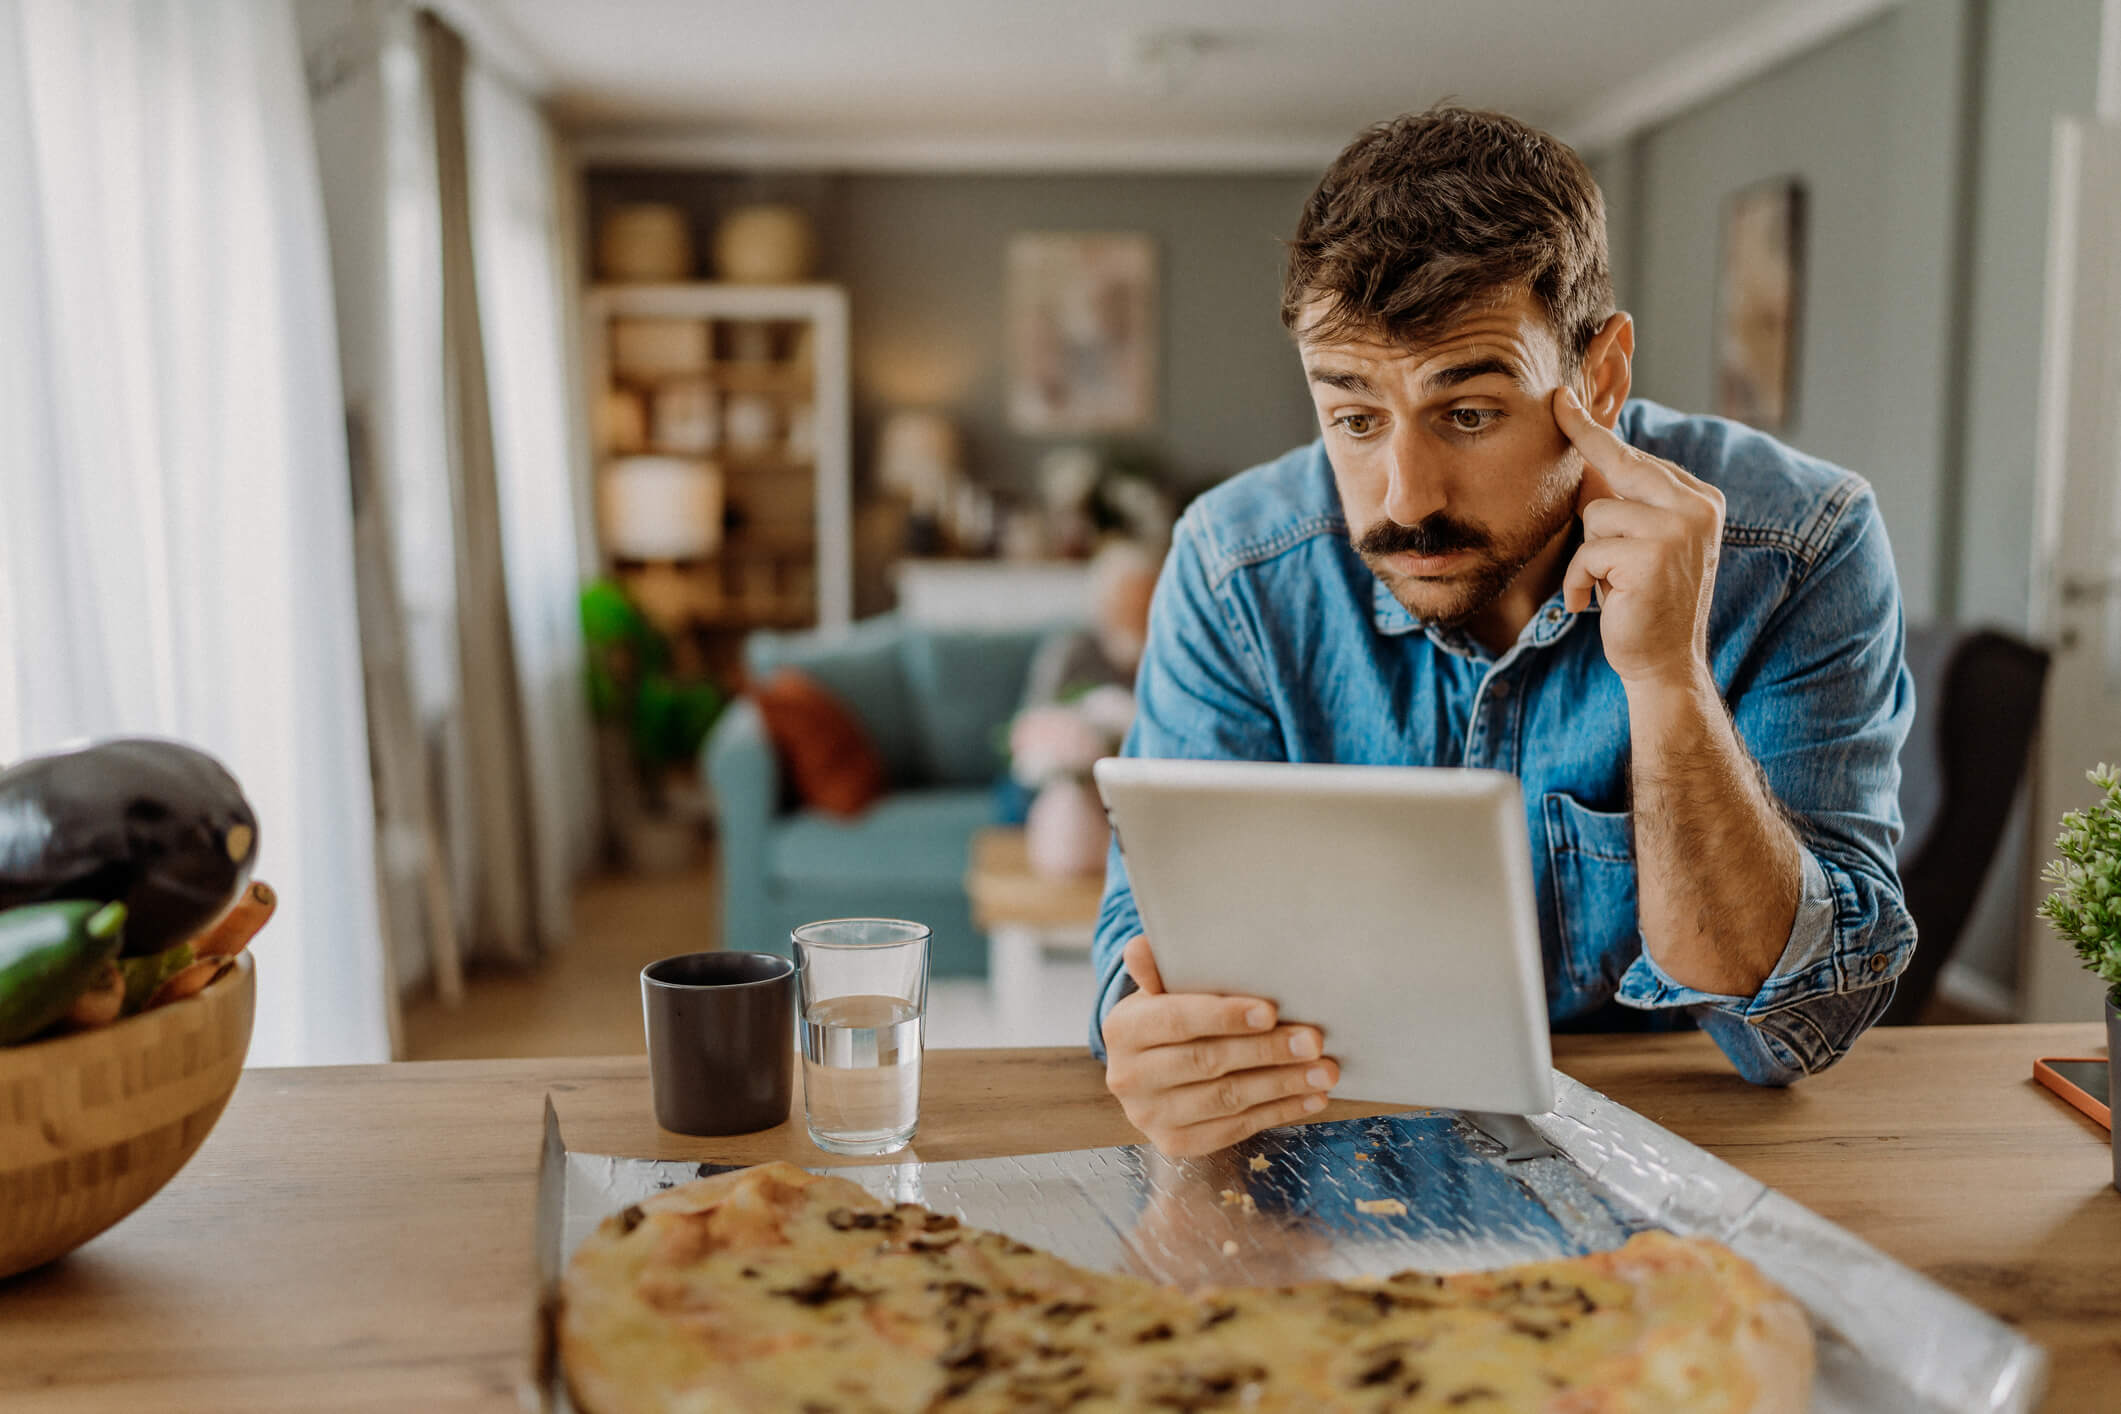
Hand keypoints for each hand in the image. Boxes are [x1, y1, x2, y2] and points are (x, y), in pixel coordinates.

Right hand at [1102, 936, 1338, 1157]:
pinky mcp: (1175, 1144)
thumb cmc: (1169, 1017)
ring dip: (1282, 1085)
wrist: (1150, 1072)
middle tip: (1313, 1041)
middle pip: (1206, 1062)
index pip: (1175, 1020)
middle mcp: (1128, 1077)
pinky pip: (1235, 1128)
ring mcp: (1150, 1116)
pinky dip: (1278, 1112)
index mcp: (1123, 1029)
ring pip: (1226, 1099)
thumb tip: (1142, 946)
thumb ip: (1159, 968)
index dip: (1224, 1016)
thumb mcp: (1161, 989)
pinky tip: (1310, 1097)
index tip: (1270, 1011)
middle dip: (1266, 1051)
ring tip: (1324, 1071)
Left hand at [1553, 387, 1724, 690]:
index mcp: (1699, 500)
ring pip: (1596, 514)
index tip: (1564, 398)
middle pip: (1621, 463)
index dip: (1597, 431)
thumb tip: (1584, 457)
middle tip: (1556, 403)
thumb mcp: (1640, 544)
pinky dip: (1579, 580)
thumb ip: (1626, 503)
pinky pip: (1588, 551)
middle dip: (1583, 436)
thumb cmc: (1643, 603)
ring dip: (1588, 554)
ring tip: (1606, 584)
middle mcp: (1696, 507)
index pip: (1638, 457)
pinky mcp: (1652, 556)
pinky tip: (1593, 604)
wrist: (1664, 664)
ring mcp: (1678, 529)